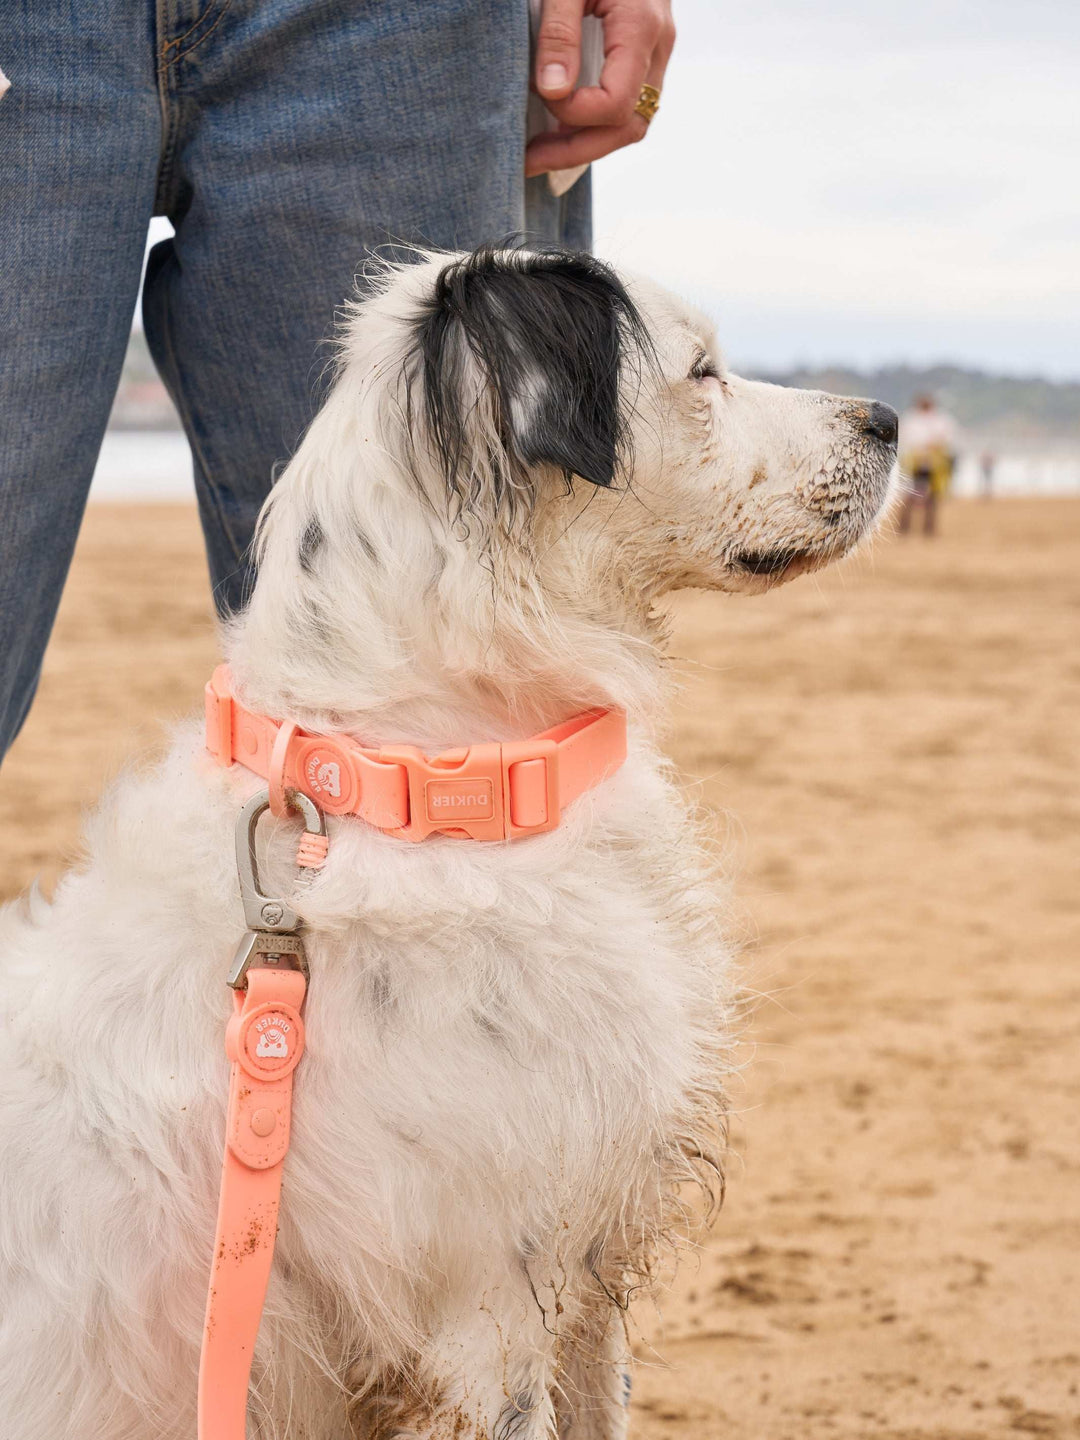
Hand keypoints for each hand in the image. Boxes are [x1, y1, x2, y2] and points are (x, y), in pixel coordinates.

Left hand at [525, 0, 674, 178]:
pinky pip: (627, 105)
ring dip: (585, 145)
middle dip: (577, 151)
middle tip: (528, 161)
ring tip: (538, 152)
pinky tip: (558, 128)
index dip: (576, 115)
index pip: (617, 103)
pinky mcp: (645, 55)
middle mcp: (658, 47)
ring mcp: (656, 54)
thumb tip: (553, 91)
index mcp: (641, 26)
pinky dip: (594, 125)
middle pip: (629, 126)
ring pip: (632, 123)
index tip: (542, 97)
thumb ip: (559, 33)